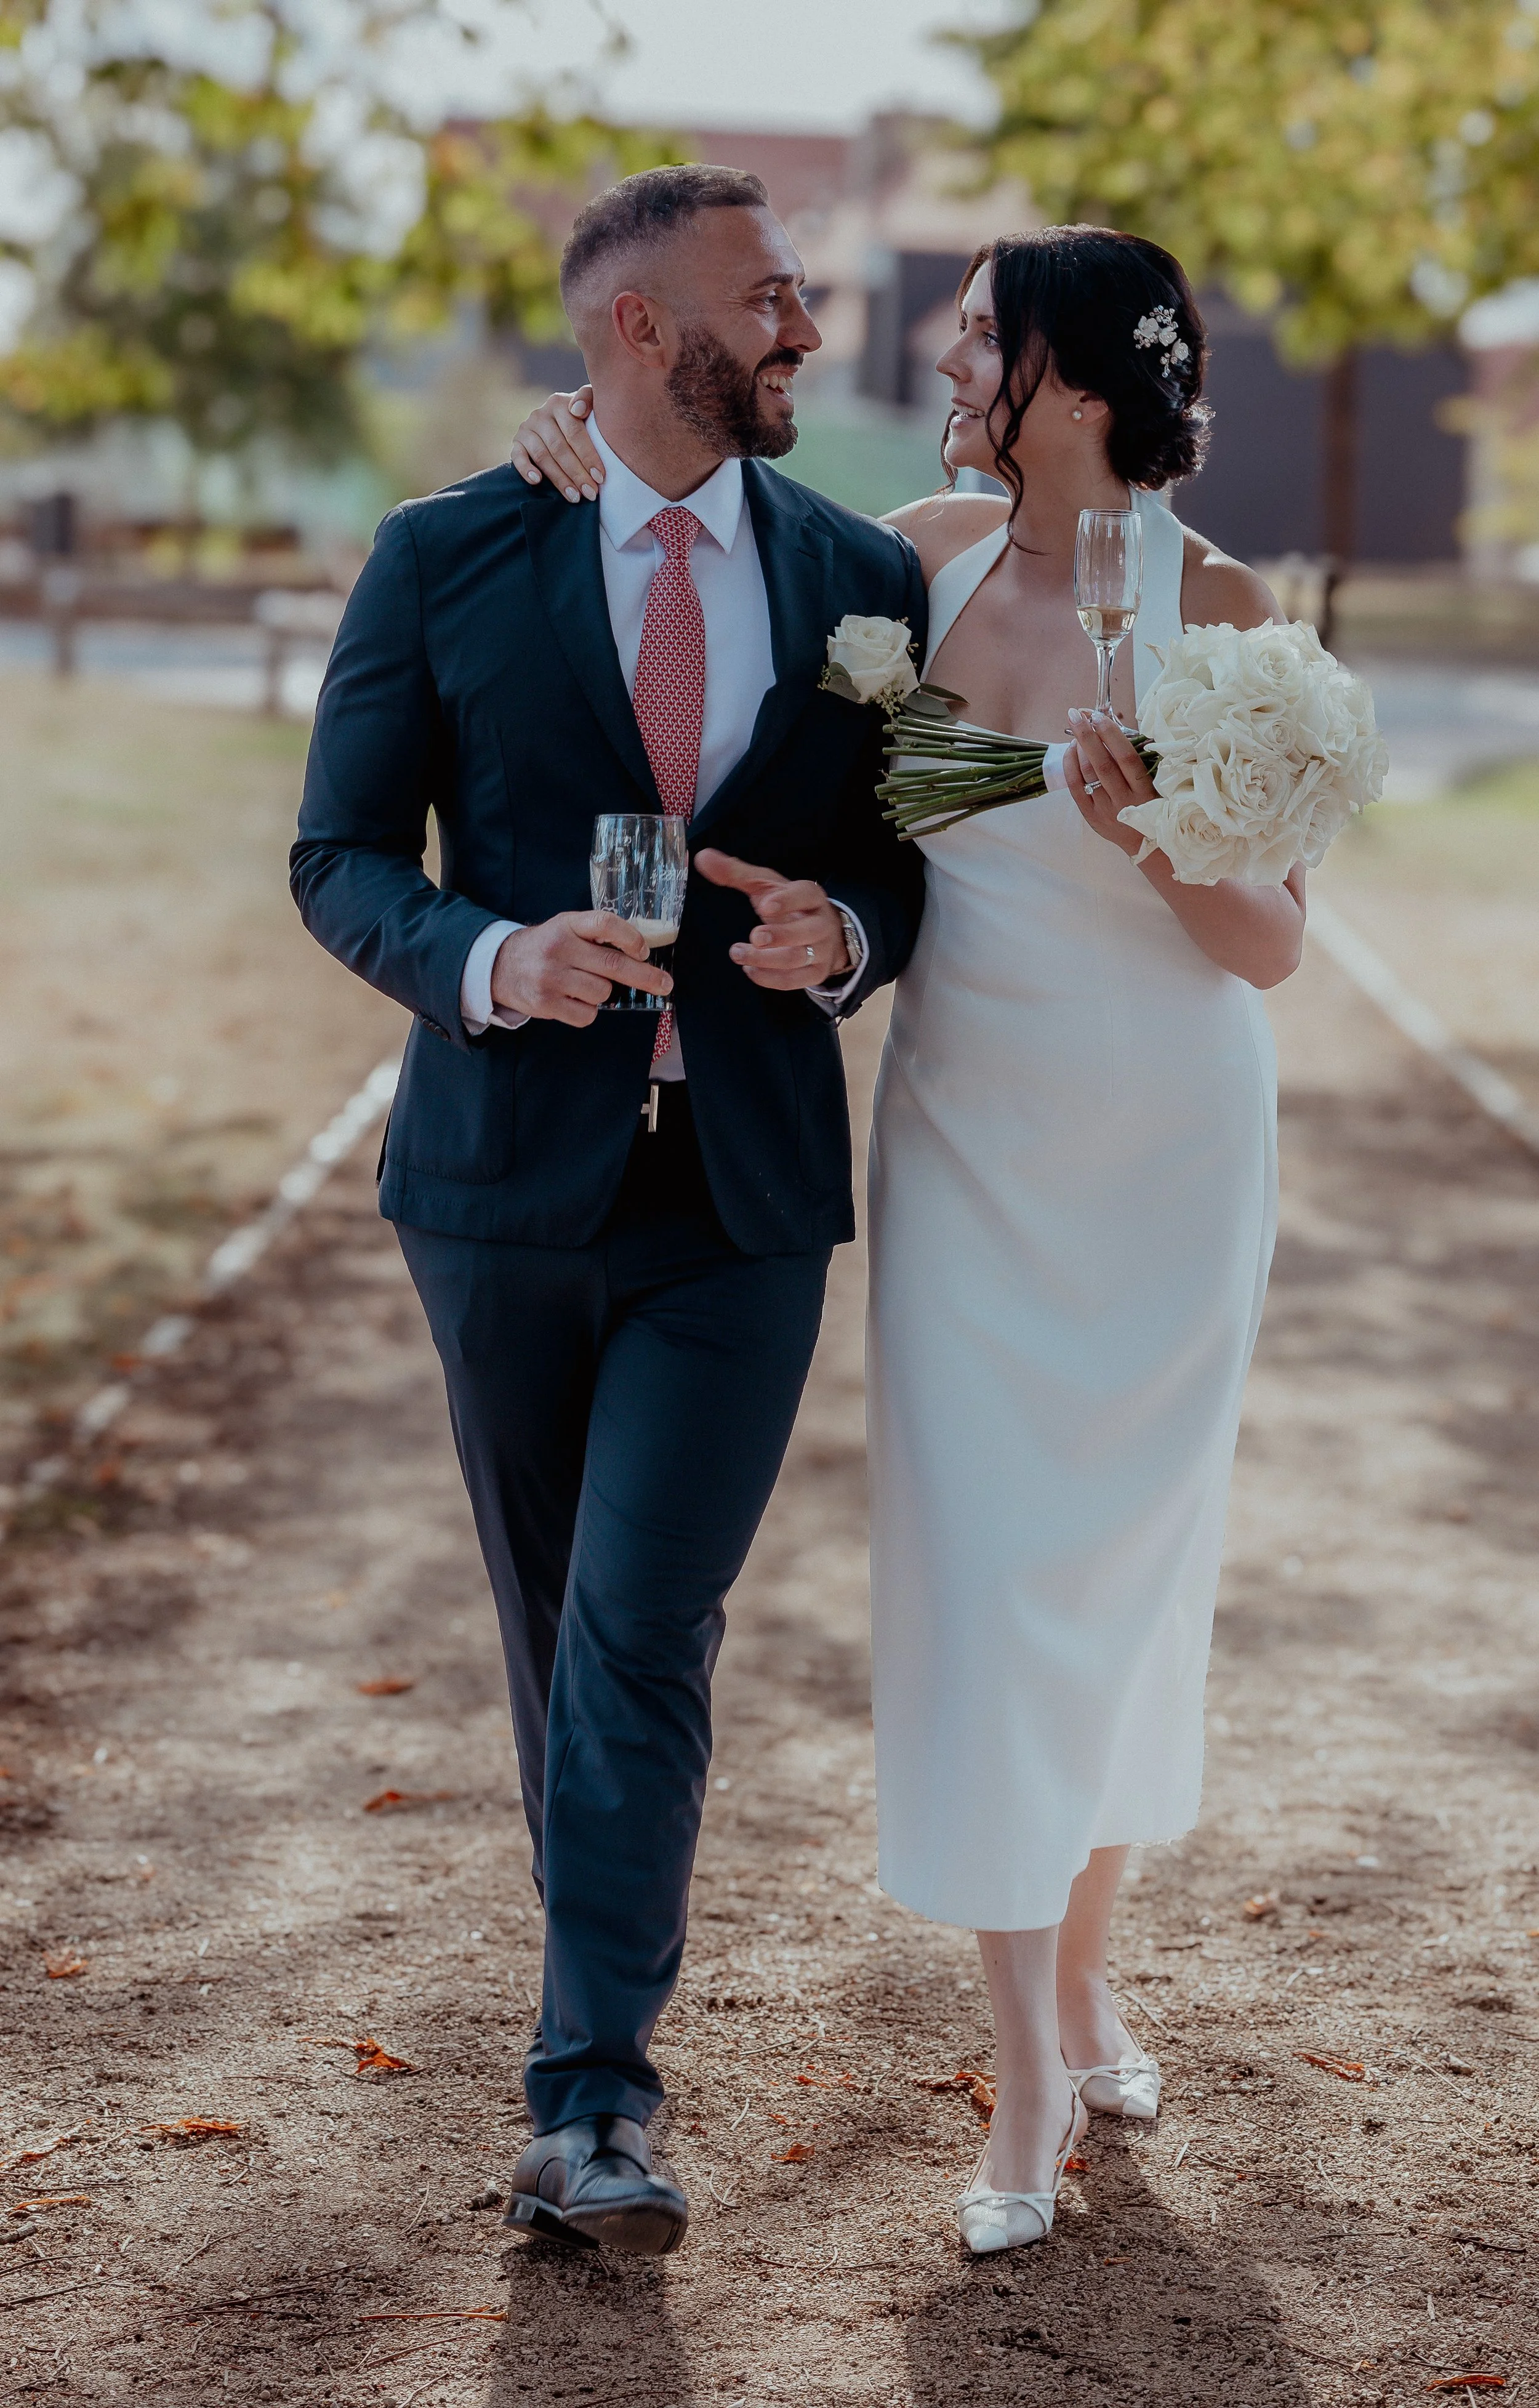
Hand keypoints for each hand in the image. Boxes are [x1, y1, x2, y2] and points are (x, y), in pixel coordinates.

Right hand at [490, 911, 669, 1027]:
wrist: (501, 966)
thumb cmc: (546, 947)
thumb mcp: (566, 928)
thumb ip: (596, 935)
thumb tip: (641, 955)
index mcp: (567, 925)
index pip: (604, 924)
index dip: (630, 937)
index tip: (645, 951)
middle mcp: (558, 948)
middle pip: (613, 965)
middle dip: (645, 976)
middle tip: (665, 984)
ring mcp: (550, 977)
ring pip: (602, 992)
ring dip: (602, 992)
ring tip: (584, 984)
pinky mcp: (545, 1003)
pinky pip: (587, 1014)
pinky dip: (588, 1010)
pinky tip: (573, 999)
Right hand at [509, 385, 602, 503]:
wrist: (560, 420)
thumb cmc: (583, 417)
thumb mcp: (591, 405)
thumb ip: (588, 399)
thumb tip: (577, 410)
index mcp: (559, 403)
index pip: (574, 432)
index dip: (588, 456)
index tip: (600, 477)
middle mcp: (540, 414)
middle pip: (559, 448)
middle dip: (577, 473)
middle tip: (591, 493)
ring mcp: (526, 429)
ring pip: (542, 456)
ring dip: (559, 479)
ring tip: (574, 497)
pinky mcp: (516, 443)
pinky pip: (517, 457)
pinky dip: (525, 469)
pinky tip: (537, 481)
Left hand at [695, 849, 850, 988]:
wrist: (825, 934)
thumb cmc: (789, 906)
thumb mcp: (766, 886)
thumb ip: (736, 873)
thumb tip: (703, 857)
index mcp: (811, 897)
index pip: (805, 895)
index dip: (787, 901)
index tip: (764, 906)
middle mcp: (821, 923)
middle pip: (806, 931)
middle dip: (779, 936)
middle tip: (754, 937)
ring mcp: (820, 951)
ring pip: (798, 958)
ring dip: (766, 959)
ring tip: (738, 953)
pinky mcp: (815, 973)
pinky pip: (795, 981)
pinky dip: (771, 979)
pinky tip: (750, 970)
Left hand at [1063, 708, 1154, 856]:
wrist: (1146, 844)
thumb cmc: (1152, 806)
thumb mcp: (1153, 784)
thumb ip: (1136, 761)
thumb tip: (1112, 728)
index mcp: (1144, 790)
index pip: (1126, 758)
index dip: (1112, 735)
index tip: (1099, 716)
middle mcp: (1124, 801)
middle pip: (1102, 764)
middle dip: (1087, 736)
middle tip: (1077, 714)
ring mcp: (1106, 810)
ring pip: (1088, 775)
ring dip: (1080, 749)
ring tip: (1077, 730)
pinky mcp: (1092, 817)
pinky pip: (1076, 789)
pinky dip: (1070, 767)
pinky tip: (1070, 751)